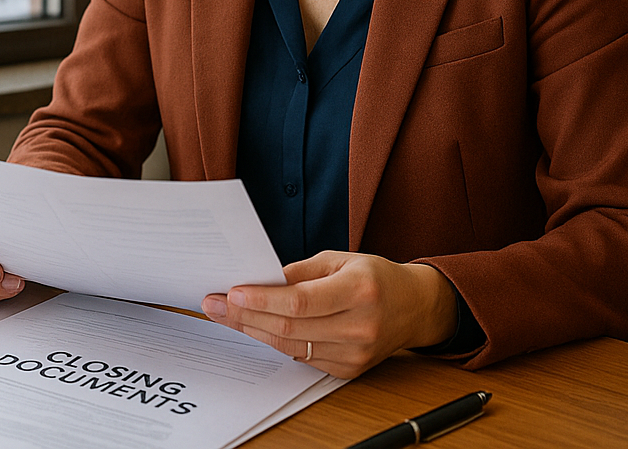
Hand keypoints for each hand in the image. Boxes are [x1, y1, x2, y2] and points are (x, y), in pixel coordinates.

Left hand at [200, 251, 456, 377]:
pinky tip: (257, 328)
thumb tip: (259, 281)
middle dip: (245, 316)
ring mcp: (356, 353)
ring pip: (291, 346)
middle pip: (289, 327)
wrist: (414, 307)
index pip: (300, 301)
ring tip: (226, 316)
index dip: (262, 300)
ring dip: (254, 331)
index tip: (231, 293)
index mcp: (359, 290)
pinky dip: (276, 343)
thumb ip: (301, 271)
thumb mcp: (341, 259)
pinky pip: (303, 358)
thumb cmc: (375, 277)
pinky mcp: (350, 370)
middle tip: (213, 304)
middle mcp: (359, 325)